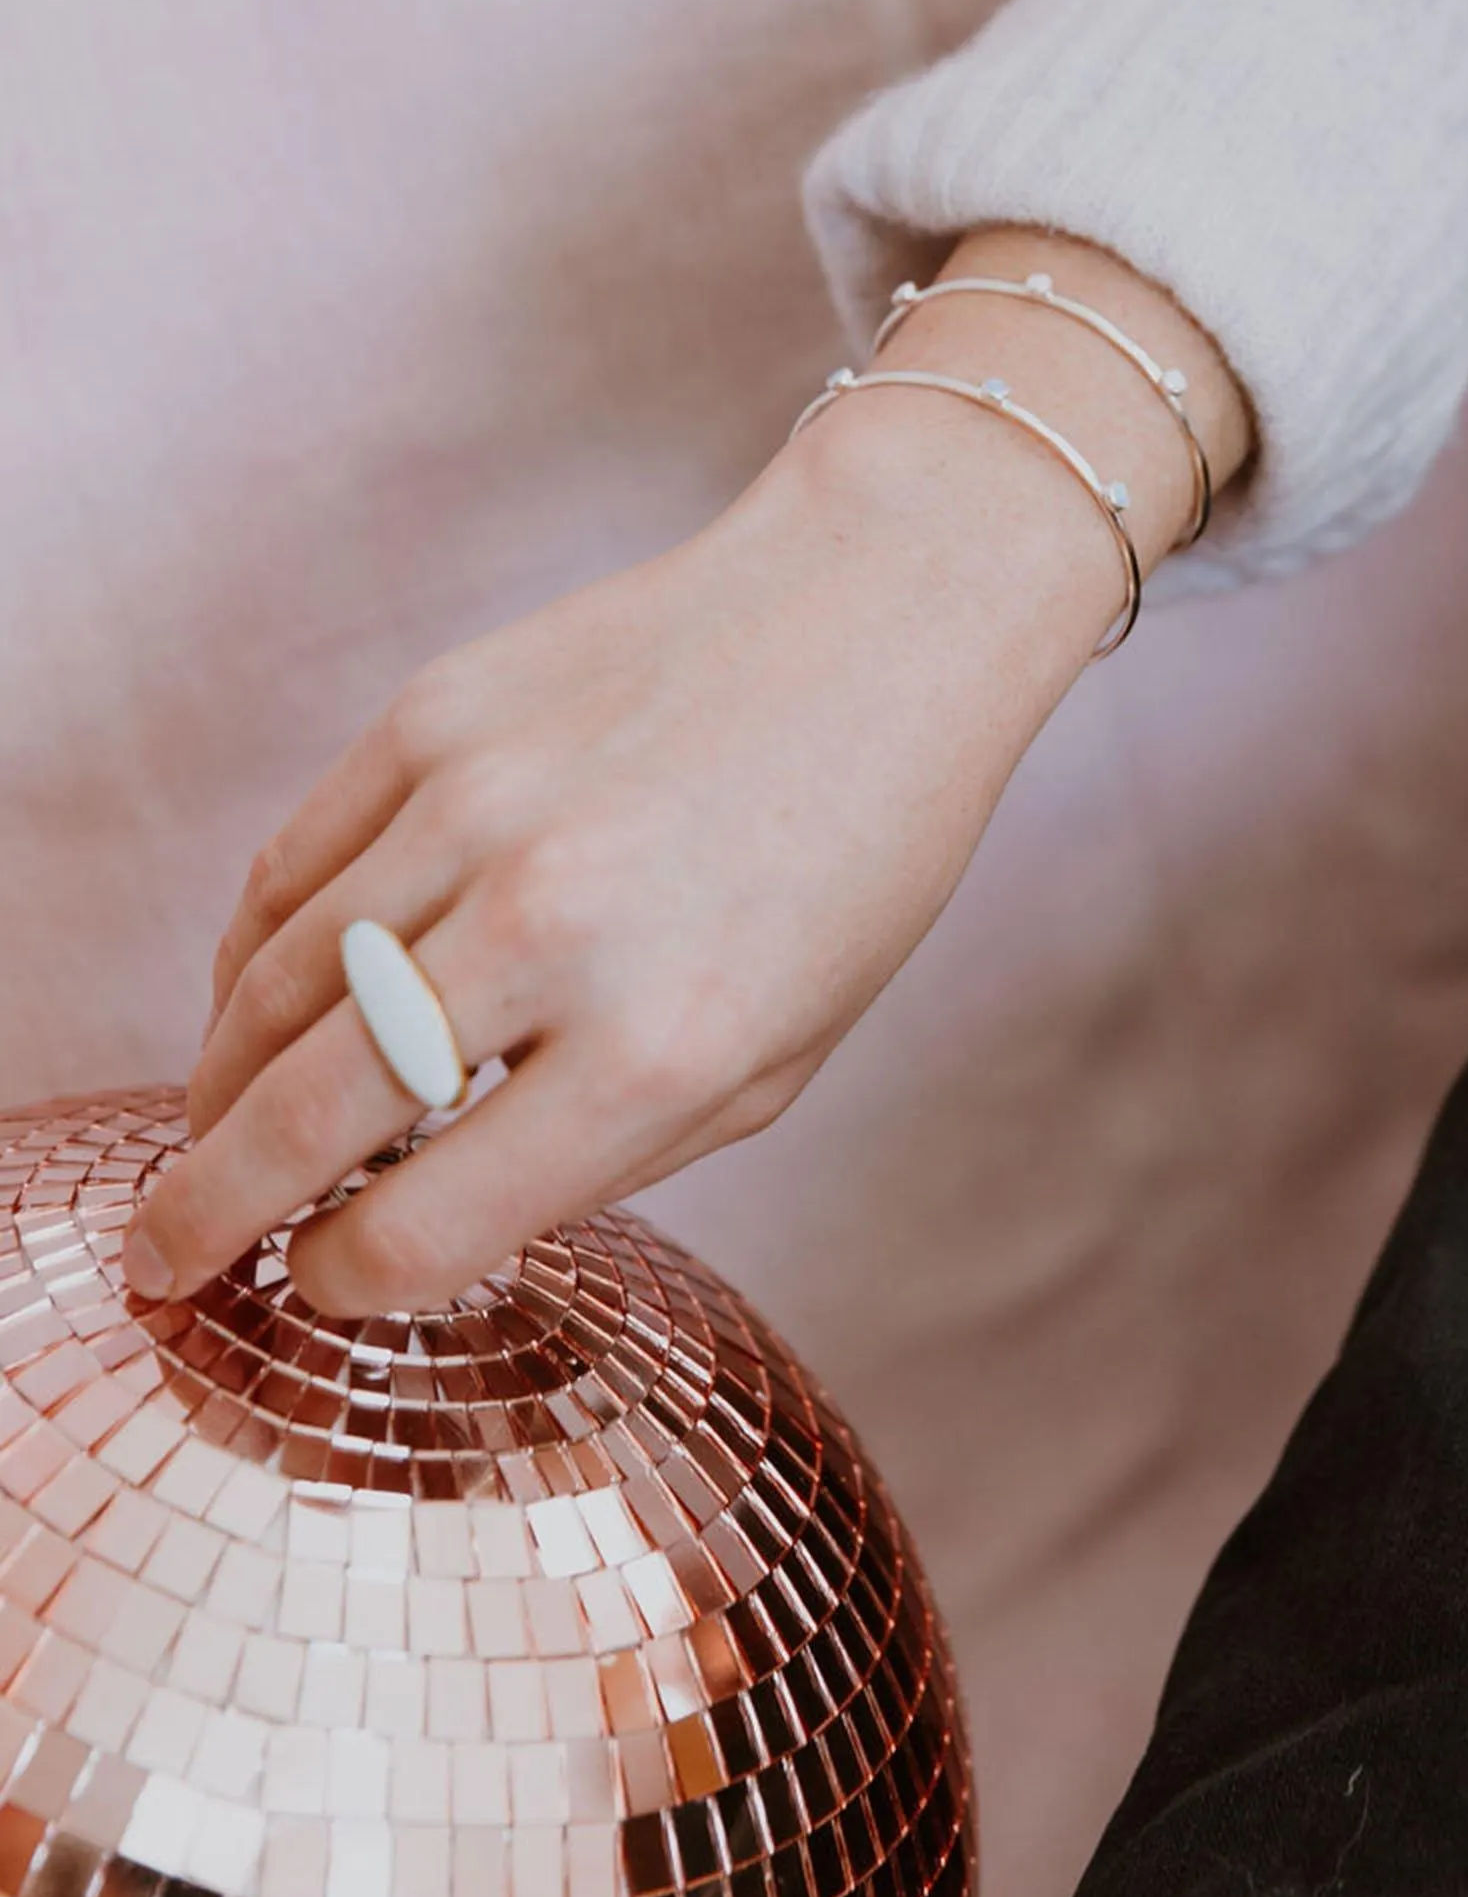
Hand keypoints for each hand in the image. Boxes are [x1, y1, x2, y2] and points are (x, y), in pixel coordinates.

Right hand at [125, 232, 1247, 1315]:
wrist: (876, 614)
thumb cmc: (853, 855)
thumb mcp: (776, 1059)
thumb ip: (603, 1155)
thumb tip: (425, 1215)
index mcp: (661, 1046)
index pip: (422, 1226)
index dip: (347, 1281)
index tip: (328, 1281)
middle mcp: (554, 929)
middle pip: (302, 1119)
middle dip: (205, 1215)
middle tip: (162, 1264)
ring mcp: (477, 808)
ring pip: (270, 990)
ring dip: (216, 1087)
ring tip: (211, 1141)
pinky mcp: (432, 716)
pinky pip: (288, 868)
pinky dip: (248, 955)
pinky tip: (253, 1006)